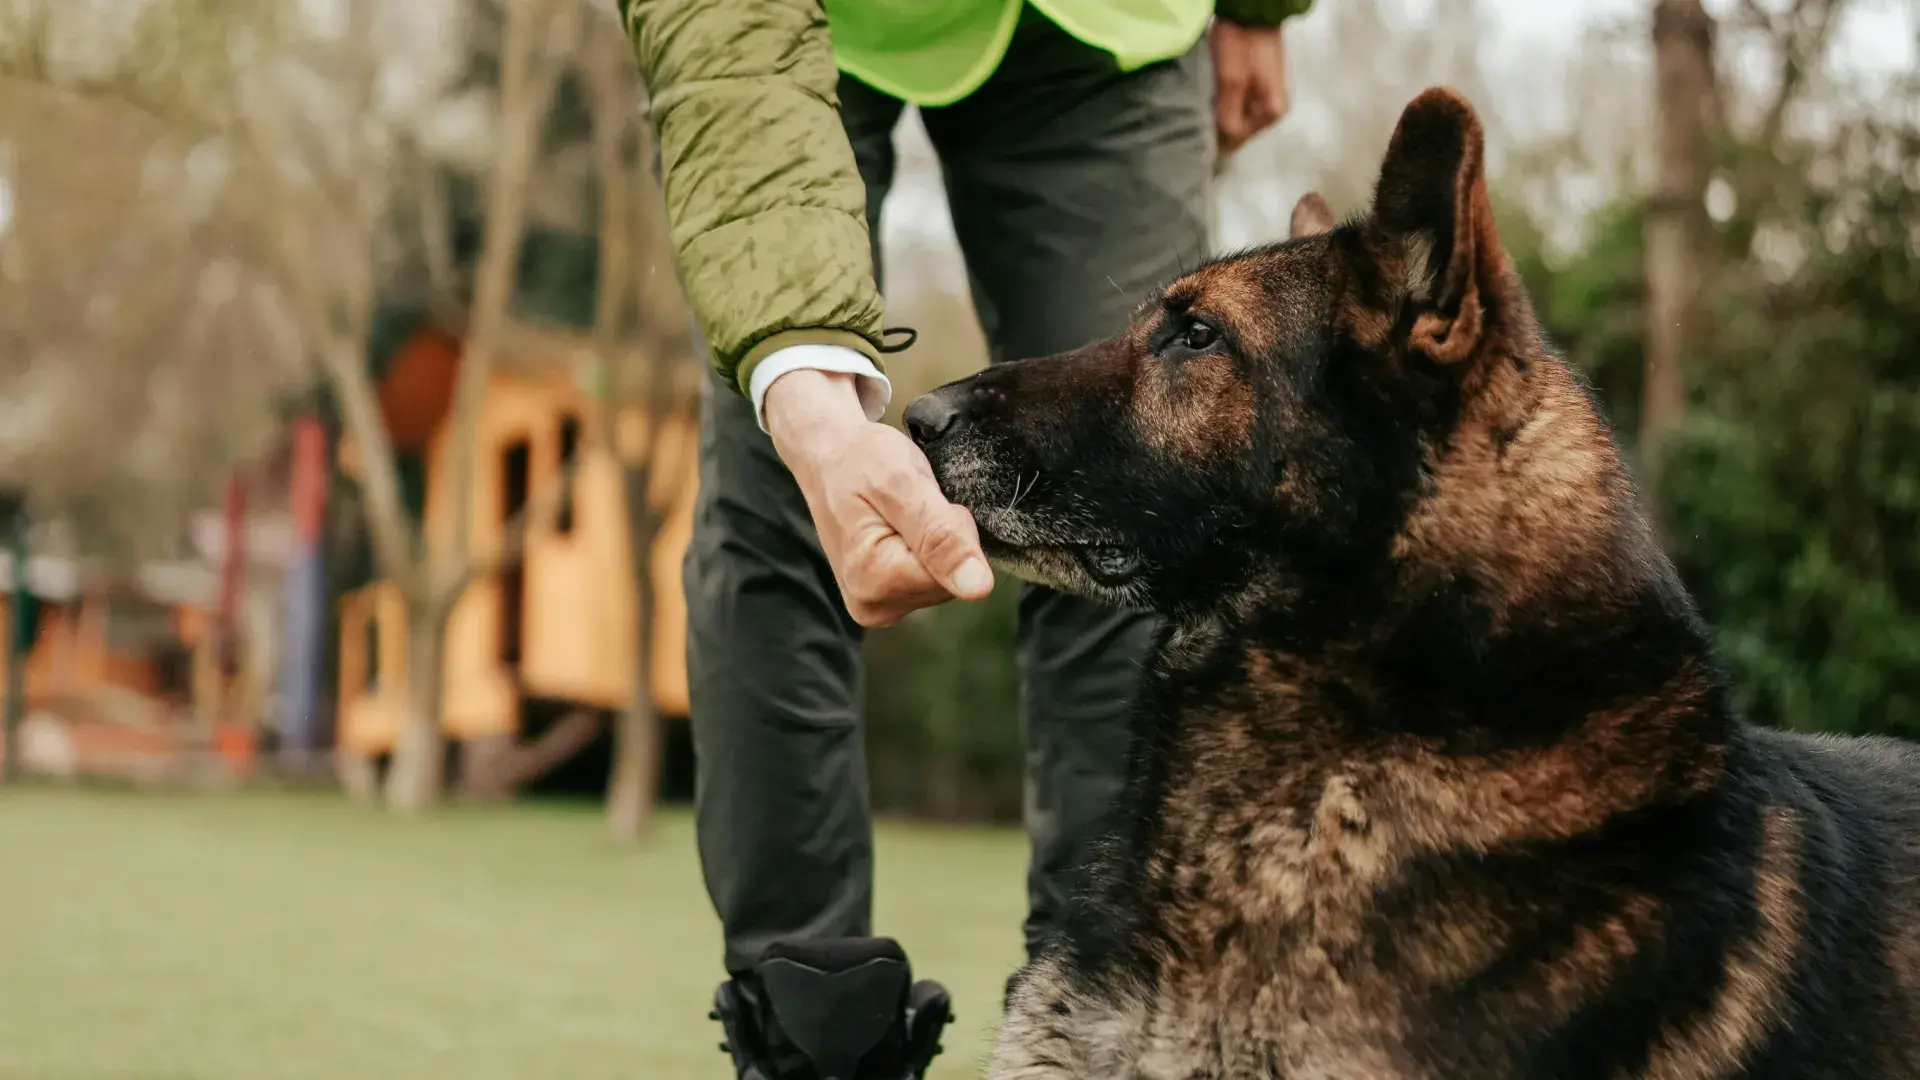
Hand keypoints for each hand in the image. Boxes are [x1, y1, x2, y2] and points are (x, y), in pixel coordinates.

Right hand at [765, 369, 994, 626]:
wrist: (828, 457)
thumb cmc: (860, 460)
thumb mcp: (903, 483)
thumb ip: (940, 536)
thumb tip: (978, 588)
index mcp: (872, 578)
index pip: (955, 574)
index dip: (953, 531)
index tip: (926, 501)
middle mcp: (871, 604)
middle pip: (949, 583)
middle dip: (945, 539)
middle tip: (914, 504)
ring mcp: (875, 606)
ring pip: (943, 583)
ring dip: (936, 544)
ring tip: (904, 514)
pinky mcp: (882, 601)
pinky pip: (928, 582)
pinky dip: (927, 553)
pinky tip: (903, 531)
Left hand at [1210, 18, 1291, 156]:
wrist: (1252, 9)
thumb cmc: (1242, 44)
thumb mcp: (1231, 82)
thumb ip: (1228, 116)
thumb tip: (1223, 148)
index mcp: (1272, 113)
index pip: (1238, 140)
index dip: (1216, 136)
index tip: (1196, 130)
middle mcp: (1274, 109)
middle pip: (1239, 129)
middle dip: (1219, 123)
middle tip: (1198, 115)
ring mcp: (1267, 95)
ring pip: (1237, 115)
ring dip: (1220, 111)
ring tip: (1204, 102)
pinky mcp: (1259, 83)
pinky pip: (1239, 101)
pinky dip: (1225, 99)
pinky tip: (1212, 92)